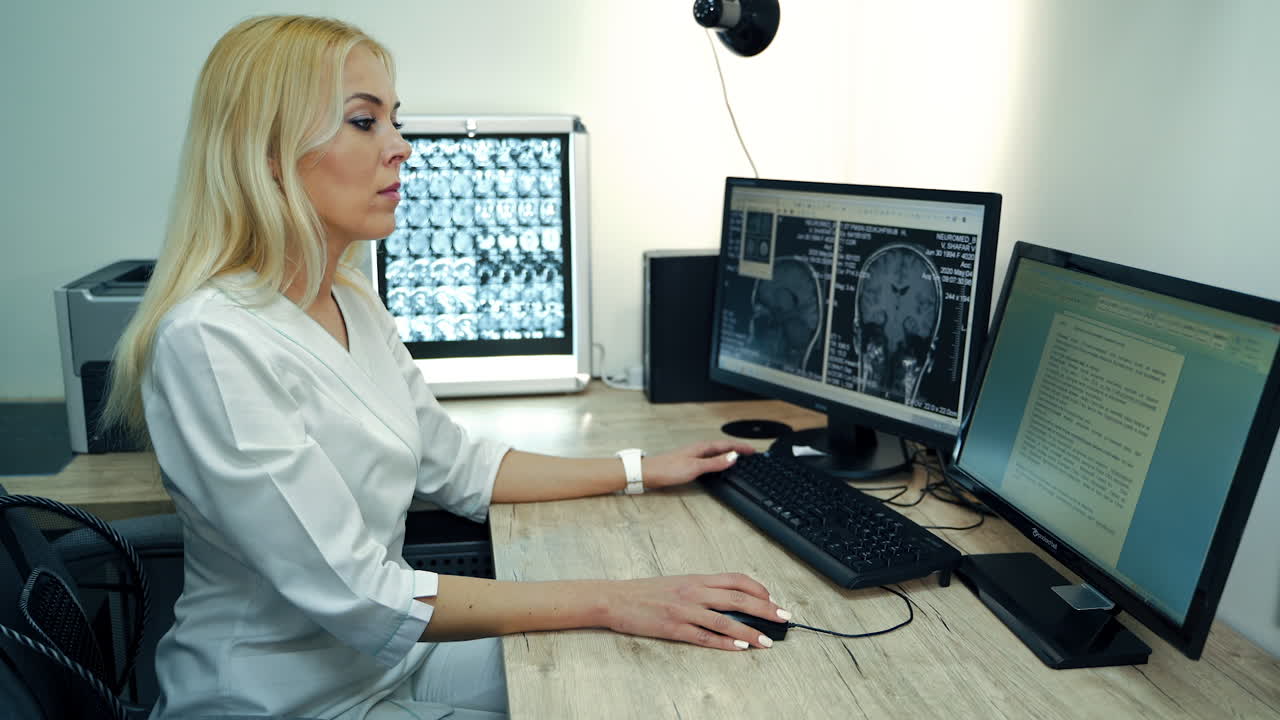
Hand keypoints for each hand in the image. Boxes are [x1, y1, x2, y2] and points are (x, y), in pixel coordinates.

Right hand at [601, 573, 788, 650]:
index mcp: (696, 579)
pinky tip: (738, 646)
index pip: (735, 580)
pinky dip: (724, 642)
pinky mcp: (674, 628)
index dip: (758, 589)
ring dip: (750, 631)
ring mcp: (684, 610)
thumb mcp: (678, 584)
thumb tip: (729, 601)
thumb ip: (702, 590)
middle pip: (738, 599)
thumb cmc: (646, 592)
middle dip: (765, 608)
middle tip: (783, 617)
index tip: (772, 599)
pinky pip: (704, 636)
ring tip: (767, 640)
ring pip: (725, 620)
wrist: (615, 599)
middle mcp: (694, 592)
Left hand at [642, 440, 756, 489]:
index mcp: (702, 447)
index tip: (753, 450)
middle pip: (723, 447)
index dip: (741, 447)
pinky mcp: (689, 462)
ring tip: (739, 456)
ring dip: (729, 453)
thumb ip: (715, 463)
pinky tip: (718, 464)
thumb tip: (733, 457)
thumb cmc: (668, 469)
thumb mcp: (695, 467)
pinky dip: (719, 459)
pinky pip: (710, 458)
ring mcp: (694, 455)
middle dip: (737, 449)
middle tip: (750, 452)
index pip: (727, 445)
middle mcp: (699, 449)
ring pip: (716, 452)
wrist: (649, 473)